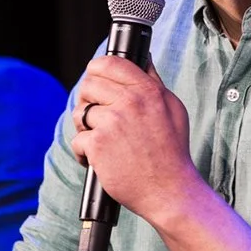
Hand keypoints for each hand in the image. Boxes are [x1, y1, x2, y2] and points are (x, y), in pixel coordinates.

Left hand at [71, 55, 204, 222]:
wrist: (169, 190)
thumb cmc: (172, 152)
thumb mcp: (173, 109)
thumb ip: (154, 82)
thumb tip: (143, 59)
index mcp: (147, 90)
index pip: (110, 63)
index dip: (97, 69)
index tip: (95, 78)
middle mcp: (130, 102)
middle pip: (89, 84)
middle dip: (88, 100)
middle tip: (97, 117)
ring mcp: (112, 122)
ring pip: (79, 112)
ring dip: (84, 127)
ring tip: (100, 140)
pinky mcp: (98, 144)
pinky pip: (77, 140)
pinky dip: (84, 154)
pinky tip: (99, 161)